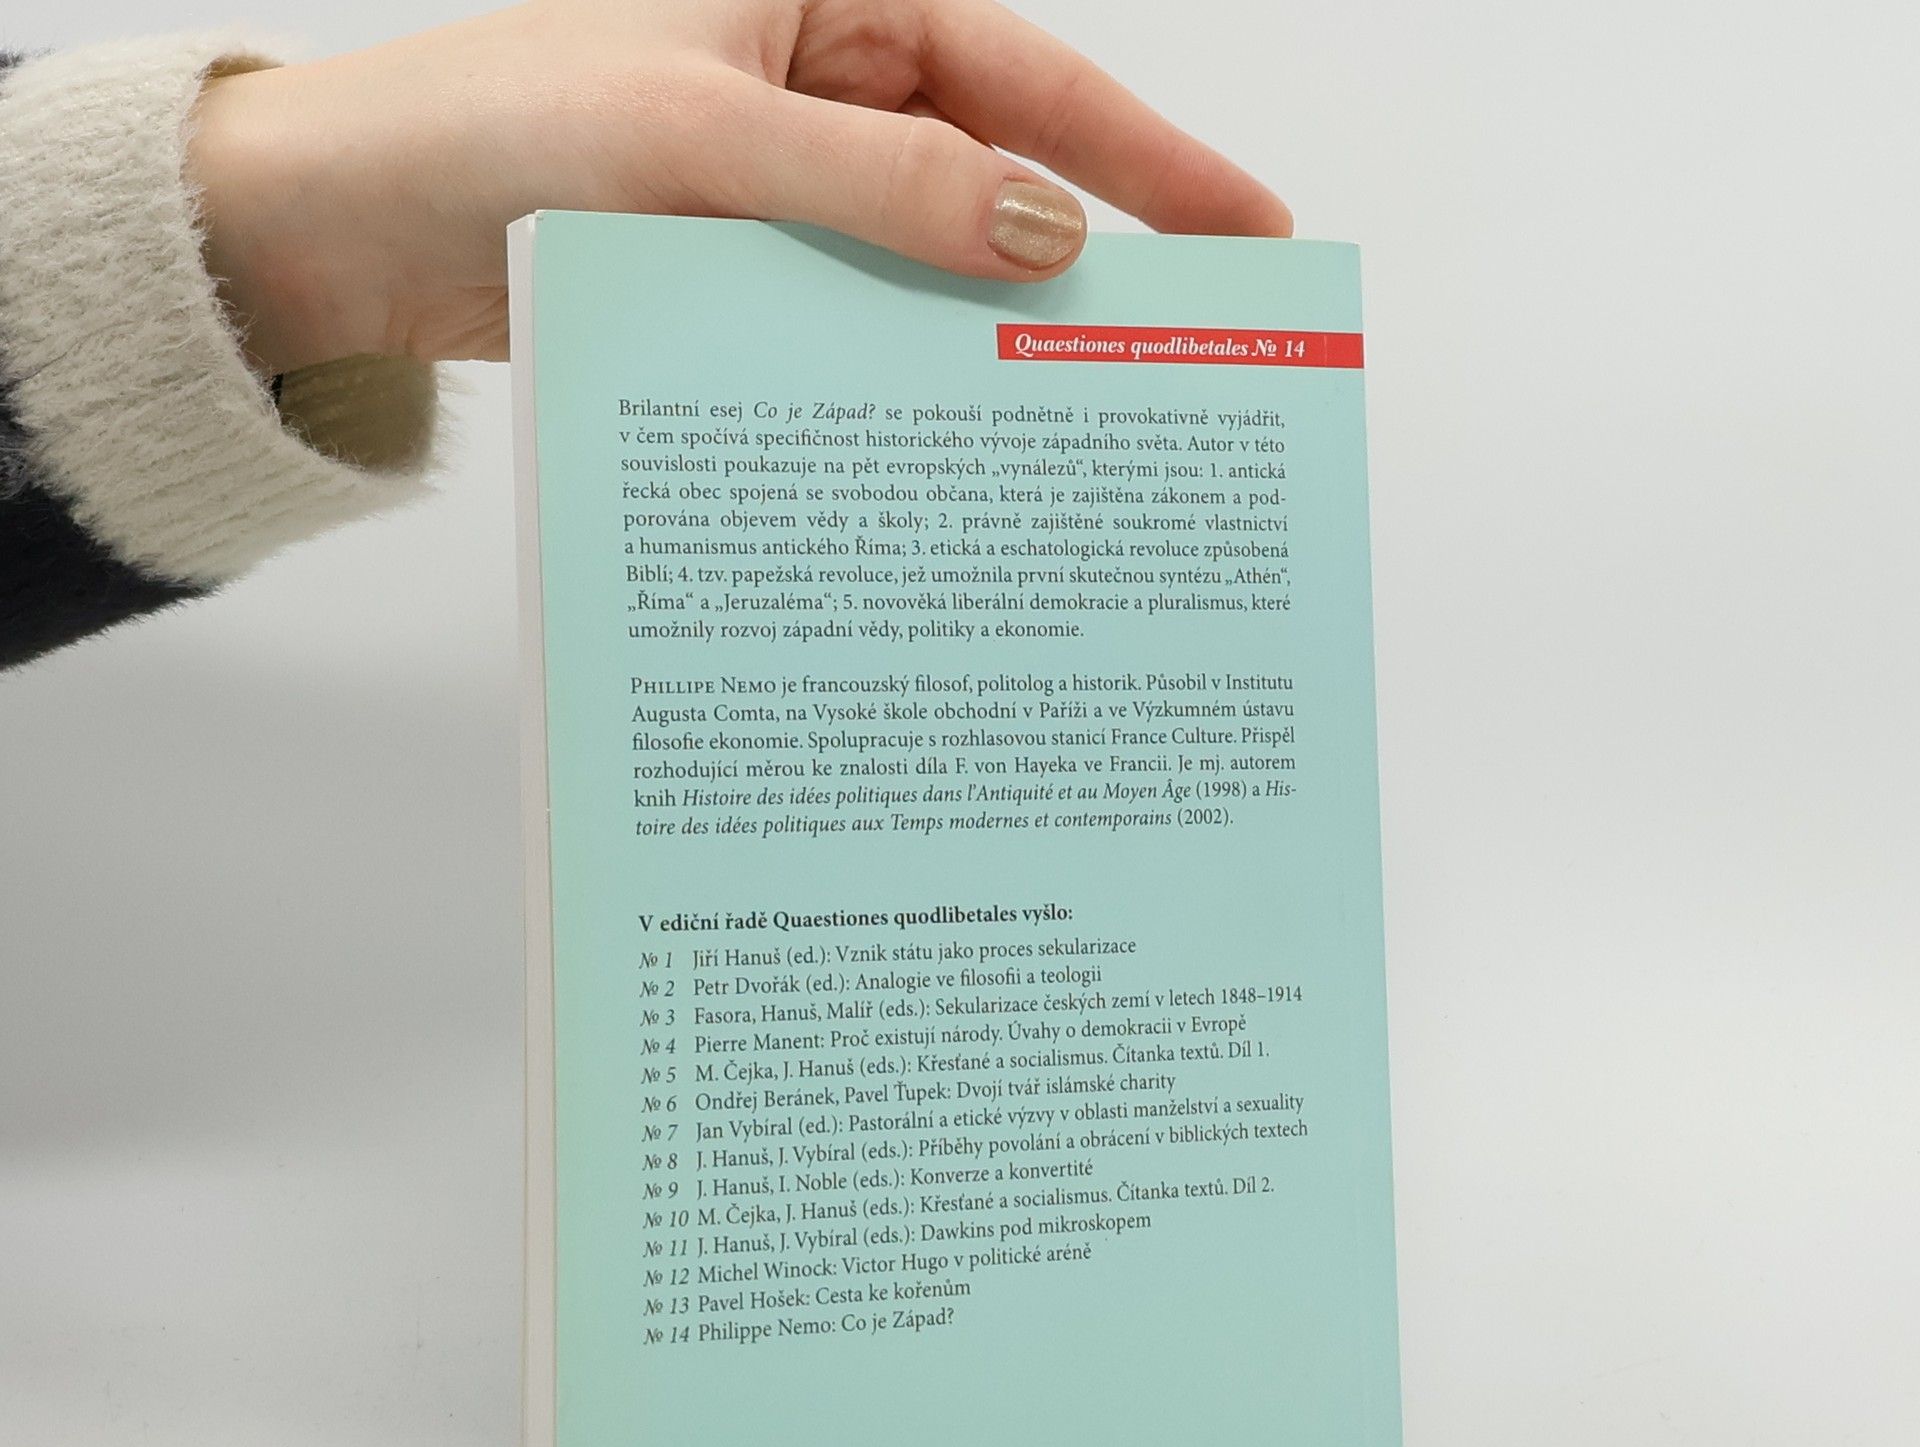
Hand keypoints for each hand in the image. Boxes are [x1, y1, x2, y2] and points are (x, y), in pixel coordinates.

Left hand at [187, 0, 1291, 371]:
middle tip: (1196, 347)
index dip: (1146, 157)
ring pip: (925, 263)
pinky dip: (895, 373)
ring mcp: (782, 192)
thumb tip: (1043, 235)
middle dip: (1093, 253)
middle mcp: (816, 88)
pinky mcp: (741, 275)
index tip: (1247, 232)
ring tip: (1081, 416)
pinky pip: (849, 320)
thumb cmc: (495, 130)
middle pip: (998, 171)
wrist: (350, 230)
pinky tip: (945, 434)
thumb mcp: (703, 138)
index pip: (1024, 74)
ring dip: (988, 335)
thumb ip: (882, 182)